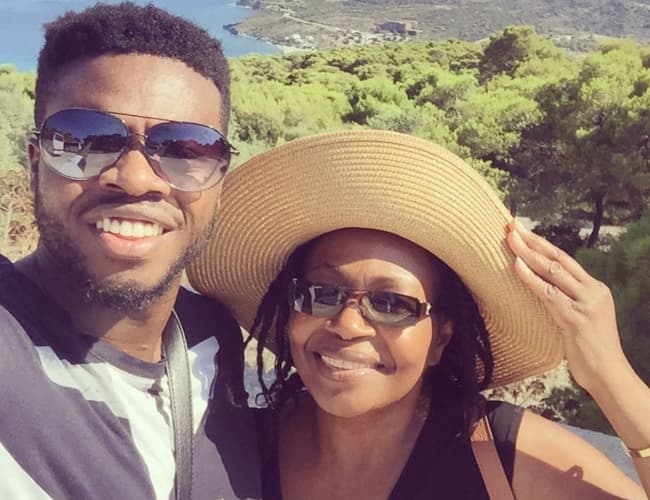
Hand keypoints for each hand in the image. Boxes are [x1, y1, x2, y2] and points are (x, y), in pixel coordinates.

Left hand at [506, 219, 629, 393]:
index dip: (542, 243)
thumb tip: (541, 289)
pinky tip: (517, 265)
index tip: (523, 231)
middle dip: (532, 240)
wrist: (608, 373)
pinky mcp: (575, 318)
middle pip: (557, 258)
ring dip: (527, 253)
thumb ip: (565, 301)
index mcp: (595, 288)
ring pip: (552, 271)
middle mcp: (593, 291)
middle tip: (512, 225)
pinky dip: (530, 277)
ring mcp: (585, 303)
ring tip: (509, 239)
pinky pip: (547, 293)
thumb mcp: (579, 318)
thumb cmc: (589, 349)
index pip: (564, 259)